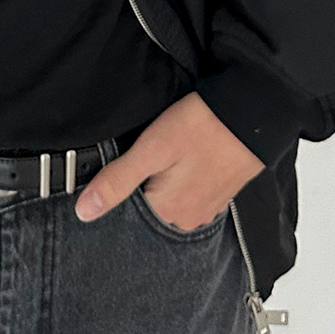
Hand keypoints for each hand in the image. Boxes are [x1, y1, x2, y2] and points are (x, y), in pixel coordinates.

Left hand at [74, 92, 265, 226]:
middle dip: (139, 188)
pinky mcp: (218, 195)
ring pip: (168, 202)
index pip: (124, 215)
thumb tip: (83, 212)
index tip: (120, 167)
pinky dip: (180, 182)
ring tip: (165, 156)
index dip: (116, 190)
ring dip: (160, 184)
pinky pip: (188, 195)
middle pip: (147, 209)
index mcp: (167, 214)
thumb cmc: (201, 127)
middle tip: (145, 156)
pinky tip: (181, 161)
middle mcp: (187, 220)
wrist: (251, 113)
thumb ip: (116, 182)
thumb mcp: (150, 150)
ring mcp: (206, 210)